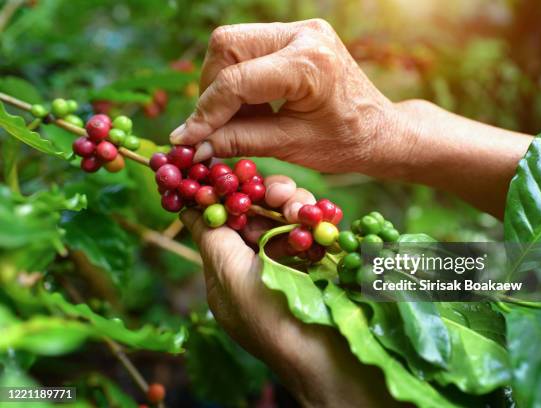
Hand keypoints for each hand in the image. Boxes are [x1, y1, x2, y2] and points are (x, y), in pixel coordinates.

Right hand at [170, 19, 398, 173]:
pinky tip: (253, 107)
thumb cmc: (344, 143)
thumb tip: (192, 145)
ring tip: (240, 120)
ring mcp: (300, 29)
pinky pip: (249, 48)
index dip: (206, 112)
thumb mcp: (290, 147)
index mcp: (310, 63)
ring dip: (223, 83)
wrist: (380, 130)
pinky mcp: (296, 34)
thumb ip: (238, 141)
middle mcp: (304, 34)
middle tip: (214, 126)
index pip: (237, 81)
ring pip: (232, 43)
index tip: (186, 140)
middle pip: (226, 46)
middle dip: (211, 89)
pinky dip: (239, 78)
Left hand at [181, 175, 398, 406]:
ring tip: (302, 208)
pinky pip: (314, 228)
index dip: (227, 195)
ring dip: (294, 205)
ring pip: (287, 215)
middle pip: (258, 214)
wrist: (326, 354)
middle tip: (279, 192)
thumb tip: (185, 206)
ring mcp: (292, 262)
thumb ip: (211, 237)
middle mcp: (259, 264)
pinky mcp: (321, 261)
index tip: (230, 170)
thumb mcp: (229, 277)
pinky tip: (320, 215)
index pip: (225, 222)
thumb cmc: (270, 318)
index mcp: (230, 272)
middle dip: (267, 197)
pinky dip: (316, 218)